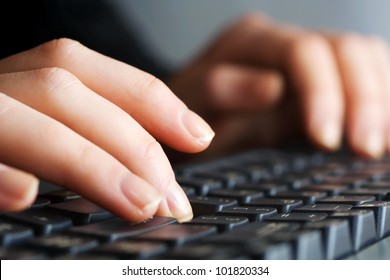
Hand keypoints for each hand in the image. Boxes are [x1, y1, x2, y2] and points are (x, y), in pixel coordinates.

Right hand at [0, 39, 214, 220]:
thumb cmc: (4, 156)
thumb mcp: (48, 141)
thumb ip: (88, 146)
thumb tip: (153, 182)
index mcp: (20, 82)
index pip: (92, 72)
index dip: (151, 99)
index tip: (199, 136)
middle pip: (65, 89)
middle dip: (130, 144)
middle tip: (171, 201)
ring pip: (22, 113)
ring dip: (87, 160)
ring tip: (139, 204)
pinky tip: (26, 198)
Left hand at [169, 13, 389, 159]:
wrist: (184, 121)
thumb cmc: (183, 117)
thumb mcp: (188, 108)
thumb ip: (220, 91)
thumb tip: (272, 87)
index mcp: (250, 42)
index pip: (303, 50)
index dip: (323, 92)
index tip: (327, 140)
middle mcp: (283, 42)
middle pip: (344, 50)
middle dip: (362, 99)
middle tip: (365, 148)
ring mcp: (305, 60)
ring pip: (364, 59)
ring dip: (378, 100)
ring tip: (375, 144)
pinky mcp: (320, 81)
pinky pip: (364, 78)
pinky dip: (379, 102)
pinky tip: (380, 130)